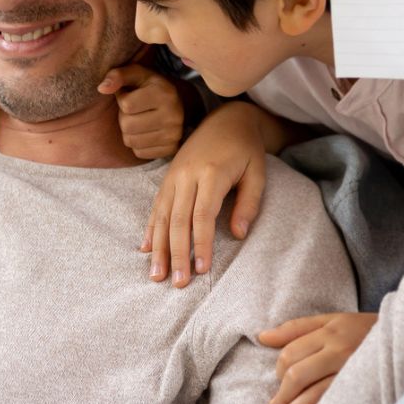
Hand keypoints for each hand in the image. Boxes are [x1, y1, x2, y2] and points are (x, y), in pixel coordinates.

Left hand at [98, 64, 186, 160]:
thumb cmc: (150, 87)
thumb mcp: (136, 74)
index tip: (129, 95)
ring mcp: (174, 135)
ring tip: (139, 119)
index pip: (127, 105)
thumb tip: (102, 88)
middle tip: (133, 110)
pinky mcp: (171, 149)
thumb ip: (118, 75)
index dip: (122, 99)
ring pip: (131, 141)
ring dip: (128, 131)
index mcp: (164, 93)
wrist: (178, 103)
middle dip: (124, 117)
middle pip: (127, 126)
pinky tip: (145, 131)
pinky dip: (137, 144)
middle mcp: (173, 115)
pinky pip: (139, 153)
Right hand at [141, 102, 267, 287]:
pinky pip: (156, 207)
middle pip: (178, 220)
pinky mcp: (167, 178)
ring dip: (158, 248)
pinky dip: (150, 229)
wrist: (226, 120)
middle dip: (176, 254)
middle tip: (178, 283)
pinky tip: (145, 249)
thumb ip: (249, 204)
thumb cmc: (246, 150)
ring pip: (162, 216)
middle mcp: (186, 175)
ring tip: (156, 275)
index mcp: (211, 173)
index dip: (201, 244)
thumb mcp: (257, 173)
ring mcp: (173, 176)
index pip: (203, 215)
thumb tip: (237, 235)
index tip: (202, 269)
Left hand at [260, 312, 377, 403]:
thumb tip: (262, 337)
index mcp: (330, 330)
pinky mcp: (363, 385)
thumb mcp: (332, 321)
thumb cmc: (364, 330)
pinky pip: (335, 400)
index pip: (291, 352)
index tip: (277, 383)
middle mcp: (339, 349)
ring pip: (313, 391)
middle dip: (282, 394)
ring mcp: (352, 369)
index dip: (278, 370)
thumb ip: (297, 329)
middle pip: (297, 373)